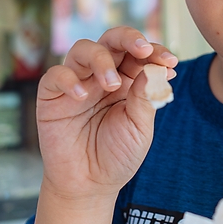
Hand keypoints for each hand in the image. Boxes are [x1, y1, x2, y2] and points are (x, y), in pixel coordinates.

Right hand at [36, 27, 176, 202]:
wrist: (90, 184)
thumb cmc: (117, 155)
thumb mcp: (139, 127)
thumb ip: (146, 97)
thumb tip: (155, 68)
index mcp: (127, 81)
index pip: (138, 54)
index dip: (154, 52)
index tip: (169, 62)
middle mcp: (101, 76)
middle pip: (111, 40)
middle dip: (129, 39)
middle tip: (142, 50)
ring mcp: (76, 82)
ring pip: (83, 49)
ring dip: (101, 60)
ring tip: (113, 84)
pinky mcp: (52, 95)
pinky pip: (56, 74)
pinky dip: (68, 79)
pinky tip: (82, 95)